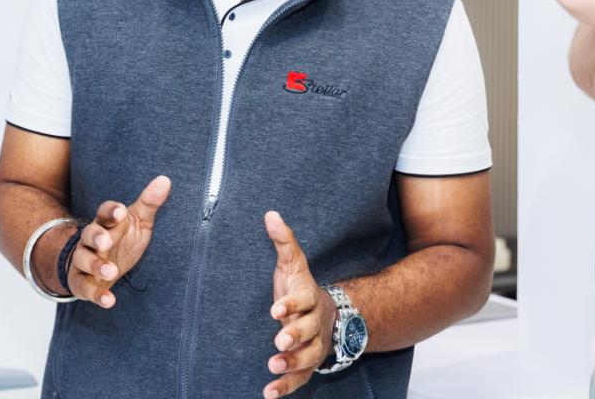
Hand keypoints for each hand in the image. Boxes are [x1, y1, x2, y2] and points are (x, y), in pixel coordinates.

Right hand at [67, 175, 171, 307]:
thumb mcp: (138, 220)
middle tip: (106, 242)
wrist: (99, 264)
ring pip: (84, 260)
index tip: (120, 212)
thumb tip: (166, 180)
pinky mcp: (82, 281)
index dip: (111, 211)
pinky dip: (96, 295)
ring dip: (96, 265)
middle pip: (89, 234)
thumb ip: (149, 202)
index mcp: (106, 222)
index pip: (105, 212)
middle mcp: (91, 239)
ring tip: (111, 272)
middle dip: (96, 237)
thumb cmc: (123, 238)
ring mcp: (84, 260)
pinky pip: (85, 287)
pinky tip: (109, 301)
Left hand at [263, 211, 336, 398]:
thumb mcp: (293, 264)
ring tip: (274, 365)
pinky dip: (286, 386)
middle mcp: (315, 324)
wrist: (326, 314)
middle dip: (295, 335)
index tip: (275, 309)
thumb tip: (271, 214)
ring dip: (292, 363)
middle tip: (279, 340)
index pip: (302, 299)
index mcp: (310, 297)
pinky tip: (269, 393)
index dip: (291, 304)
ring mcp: (314, 346)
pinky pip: (301, 378)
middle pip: (309, 330)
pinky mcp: (307, 365)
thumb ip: (283, 241)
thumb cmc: (300, 287)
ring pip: (308, 357)